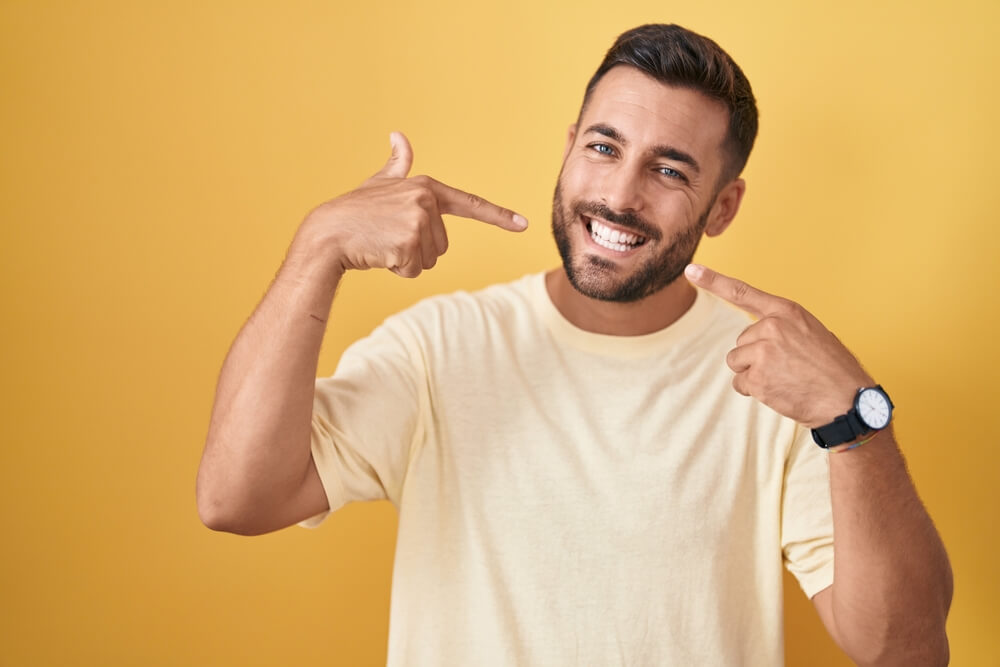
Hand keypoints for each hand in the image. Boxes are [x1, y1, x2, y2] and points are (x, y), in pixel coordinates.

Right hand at [296, 131, 527, 278]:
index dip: (499, 216)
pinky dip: (398, 270)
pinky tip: (380, 255)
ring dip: (408, 261)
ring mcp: (417, 222)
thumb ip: (397, 164)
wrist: (328, 234)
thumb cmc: (354, 212)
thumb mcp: (379, 184)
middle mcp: (426, 201)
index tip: (523, 225)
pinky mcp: (408, 244)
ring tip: (384, 244)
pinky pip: (414, 271)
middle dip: (418, 250)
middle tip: (389, 237)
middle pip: (443, 246)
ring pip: (430, 261)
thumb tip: (399, 135)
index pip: (470, 204)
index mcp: (426, 188)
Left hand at [684, 263, 873, 427]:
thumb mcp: (812, 333)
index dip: (713, 281)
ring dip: (753, 374)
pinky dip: (755, 391)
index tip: (691, 271)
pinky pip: (741, 383)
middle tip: (787, 367)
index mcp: (787, 312)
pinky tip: (780, 391)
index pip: (742, 292)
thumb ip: (783, 327)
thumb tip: (756, 335)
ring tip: (784, 378)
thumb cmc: (833, 369)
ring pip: (737, 362)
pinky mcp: (758, 377)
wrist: (848, 401)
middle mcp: (772, 327)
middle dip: (757, 357)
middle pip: (741, 342)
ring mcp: (764, 352)